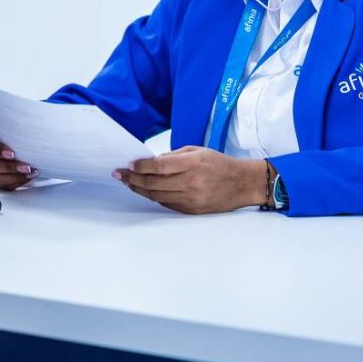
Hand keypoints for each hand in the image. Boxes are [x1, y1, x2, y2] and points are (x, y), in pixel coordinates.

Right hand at [0, 130, 37, 190]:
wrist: (9, 145)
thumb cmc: (10, 136)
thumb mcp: (10, 128)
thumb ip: (17, 127)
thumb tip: (34, 120)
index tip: (12, 153)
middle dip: (9, 167)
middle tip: (26, 166)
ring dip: (15, 177)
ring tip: (31, 172)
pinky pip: (4, 185)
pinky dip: (18, 182)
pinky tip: (29, 177)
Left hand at [115, 146, 268, 213]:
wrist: (242, 184)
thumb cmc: (219, 164)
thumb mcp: (197, 151)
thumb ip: (173, 156)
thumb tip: (151, 162)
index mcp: (193, 164)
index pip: (159, 166)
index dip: (141, 166)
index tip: (129, 165)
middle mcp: (191, 182)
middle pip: (154, 184)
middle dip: (133, 179)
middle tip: (119, 175)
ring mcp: (192, 199)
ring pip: (157, 196)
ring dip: (140, 190)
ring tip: (129, 183)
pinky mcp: (192, 210)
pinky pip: (167, 204)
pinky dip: (154, 197)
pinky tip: (146, 191)